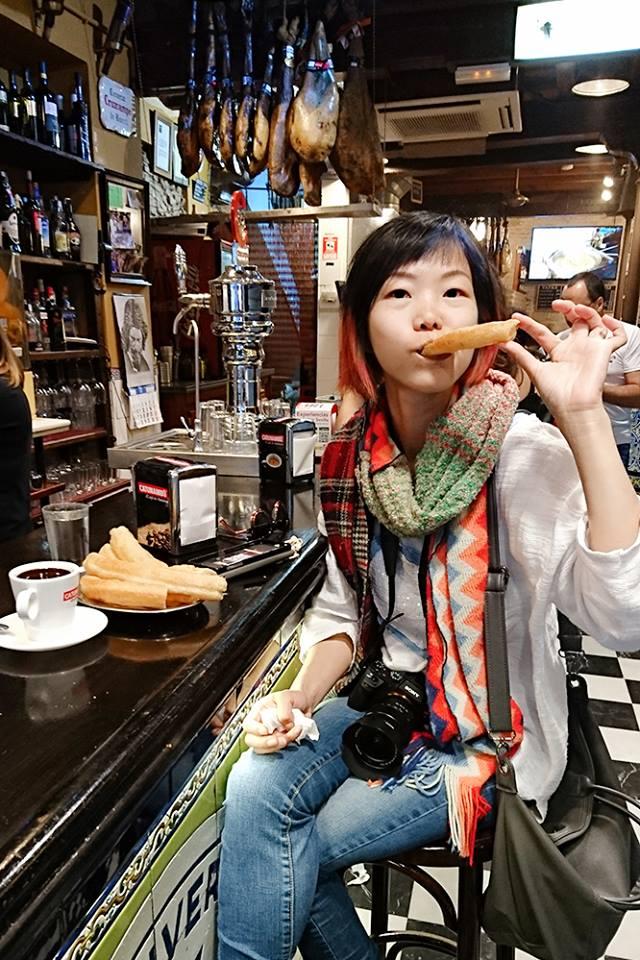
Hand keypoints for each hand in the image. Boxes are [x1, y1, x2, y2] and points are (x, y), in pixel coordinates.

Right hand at [243, 689, 310, 753]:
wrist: (305, 704)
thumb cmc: (293, 698)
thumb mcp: (286, 696)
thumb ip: (284, 709)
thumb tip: (285, 724)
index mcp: (258, 712)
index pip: (248, 725)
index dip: (255, 730)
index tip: (266, 731)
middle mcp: (261, 725)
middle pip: (251, 740)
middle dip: (265, 743)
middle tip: (280, 740)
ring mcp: (269, 735)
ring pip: (264, 749)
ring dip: (278, 746)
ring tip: (291, 735)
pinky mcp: (278, 742)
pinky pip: (277, 749)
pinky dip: (287, 745)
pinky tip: (296, 734)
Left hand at [502, 301, 626, 424]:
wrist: (573, 407)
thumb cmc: (557, 396)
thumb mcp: (534, 371)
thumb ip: (520, 355)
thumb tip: (502, 343)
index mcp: (558, 354)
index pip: (543, 333)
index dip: (530, 324)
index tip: (517, 318)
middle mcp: (575, 349)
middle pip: (575, 321)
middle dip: (568, 309)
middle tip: (556, 304)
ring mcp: (590, 349)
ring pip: (595, 322)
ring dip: (587, 312)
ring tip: (575, 308)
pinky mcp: (604, 352)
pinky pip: (618, 336)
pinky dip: (616, 326)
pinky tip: (606, 319)